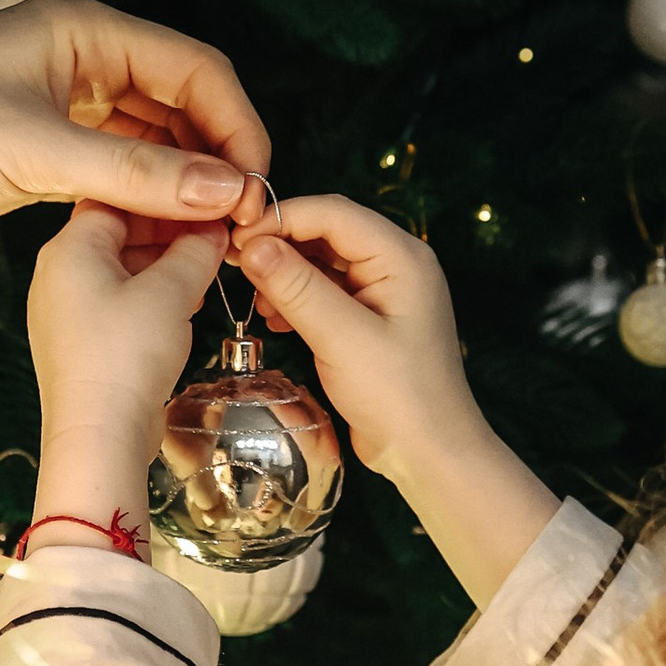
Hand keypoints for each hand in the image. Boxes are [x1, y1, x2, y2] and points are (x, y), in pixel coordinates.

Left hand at [0, 0, 268, 243]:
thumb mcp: (35, 149)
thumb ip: (134, 170)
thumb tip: (225, 189)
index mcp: (85, 29)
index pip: (195, 67)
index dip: (236, 124)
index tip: (256, 184)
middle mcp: (84, 58)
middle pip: (183, 100)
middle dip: (217, 154)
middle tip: (243, 218)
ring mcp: (66, 103)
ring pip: (155, 136)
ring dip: (186, 179)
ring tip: (213, 232)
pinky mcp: (47, 146)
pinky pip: (120, 165)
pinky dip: (147, 194)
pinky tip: (166, 229)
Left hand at [22, 203, 226, 555]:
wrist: (98, 436)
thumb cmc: (124, 358)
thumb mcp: (172, 292)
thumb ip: (197, 250)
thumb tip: (214, 229)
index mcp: (70, 246)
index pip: (120, 195)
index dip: (169, 194)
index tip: (210, 199)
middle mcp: (60, 273)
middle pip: (122, 230)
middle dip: (173, 230)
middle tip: (219, 231)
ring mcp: (68, 310)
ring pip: (125, 268)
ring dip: (168, 266)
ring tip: (212, 266)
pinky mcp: (83, 342)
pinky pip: (122, 302)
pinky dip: (156, 296)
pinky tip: (190, 302)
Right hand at [232, 194, 560, 602]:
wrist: (430, 453)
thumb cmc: (399, 394)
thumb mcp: (342, 337)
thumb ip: (297, 286)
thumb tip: (252, 246)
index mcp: (400, 255)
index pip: (332, 212)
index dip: (281, 218)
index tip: (236, 239)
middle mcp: (395, 263)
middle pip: (326, 231)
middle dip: (280, 244)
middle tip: (235, 264)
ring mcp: (382, 291)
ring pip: (322, 261)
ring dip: (286, 272)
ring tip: (256, 298)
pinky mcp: (369, 318)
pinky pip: (326, 290)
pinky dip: (297, 297)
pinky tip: (274, 317)